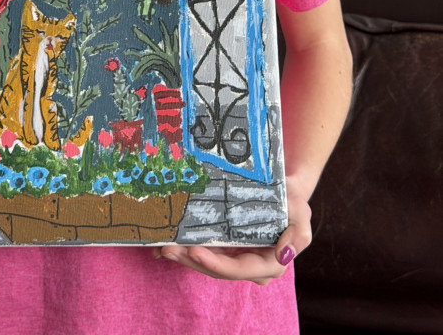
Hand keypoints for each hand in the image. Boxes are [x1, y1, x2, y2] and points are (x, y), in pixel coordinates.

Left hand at [155, 177, 311, 285]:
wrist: (284, 193)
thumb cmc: (293, 203)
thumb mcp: (302, 214)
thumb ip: (298, 234)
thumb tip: (285, 254)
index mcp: (269, 264)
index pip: (239, 269)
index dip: (216, 264)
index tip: (196, 252)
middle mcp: (250, 265)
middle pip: (217, 270)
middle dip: (192, 261)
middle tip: (168, 249)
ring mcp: (235, 256)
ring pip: (207, 263)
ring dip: (184, 257)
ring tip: (163, 247)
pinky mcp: (224, 246)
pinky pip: (204, 251)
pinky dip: (185, 248)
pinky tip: (165, 244)